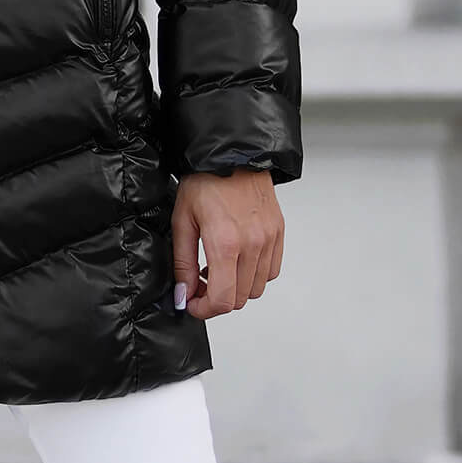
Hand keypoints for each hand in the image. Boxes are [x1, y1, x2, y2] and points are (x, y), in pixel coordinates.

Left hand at [171, 168, 283, 319]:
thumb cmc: (204, 179)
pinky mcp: (278, 233)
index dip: (204, 310)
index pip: (222, 300)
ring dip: (236, 287)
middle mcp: (253, 244)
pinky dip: (254, 274)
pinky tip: (237, 257)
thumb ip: (183, 263)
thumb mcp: (182, 219)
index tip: (192, 304)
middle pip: (239, 299)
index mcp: (225, 242)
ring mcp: (269, 239)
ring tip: (218, 266)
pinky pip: (271, 271)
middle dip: (217, 299)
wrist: (231, 151)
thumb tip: (184, 294)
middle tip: (200, 283)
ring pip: (256, 289)